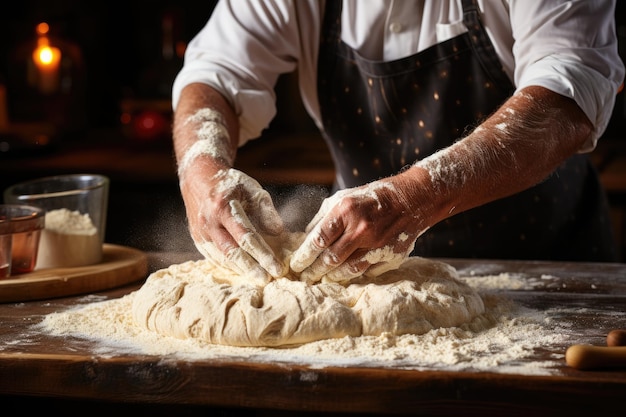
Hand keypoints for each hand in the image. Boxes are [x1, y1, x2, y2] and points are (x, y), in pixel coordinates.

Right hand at [183, 167, 287, 284]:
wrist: (198, 177)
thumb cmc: (230, 183)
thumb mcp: (251, 188)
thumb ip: (266, 209)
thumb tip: (279, 231)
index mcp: (223, 207)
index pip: (246, 237)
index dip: (263, 255)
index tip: (277, 268)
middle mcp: (209, 223)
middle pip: (232, 252)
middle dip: (251, 269)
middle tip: (268, 281)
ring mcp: (200, 233)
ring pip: (222, 258)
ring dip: (241, 270)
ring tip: (259, 278)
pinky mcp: (197, 239)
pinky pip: (214, 257)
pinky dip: (230, 266)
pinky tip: (244, 271)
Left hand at [289, 176, 426, 283]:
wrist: (412, 199)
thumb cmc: (372, 198)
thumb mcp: (344, 198)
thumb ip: (323, 217)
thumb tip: (306, 237)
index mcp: (346, 211)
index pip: (318, 240)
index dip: (304, 255)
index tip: (295, 264)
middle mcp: (362, 229)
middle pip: (331, 258)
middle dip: (314, 271)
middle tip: (305, 277)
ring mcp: (378, 245)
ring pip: (349, 270)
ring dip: (333, 276)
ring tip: (323, 278)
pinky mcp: (392, 256)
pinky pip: (369, 271)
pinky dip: (356, 274)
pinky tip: (346, 275)